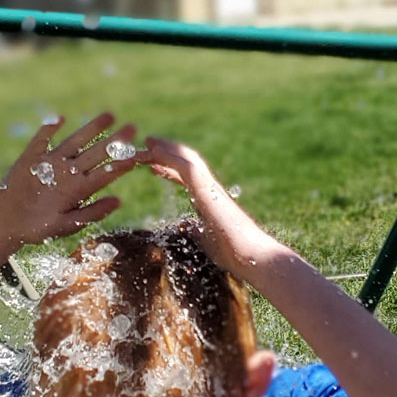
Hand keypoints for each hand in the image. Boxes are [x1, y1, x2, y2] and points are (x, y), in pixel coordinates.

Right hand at [0, 111, 142, 248]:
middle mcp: (69, 173)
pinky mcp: (32, 157)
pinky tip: (60, 119)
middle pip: (96, 153)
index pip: (105, 173)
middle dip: (113, 141)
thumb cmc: (38, 229)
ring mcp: (52, 163)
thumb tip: (119, 201)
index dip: (121, 163)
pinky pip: (41, 140)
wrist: (8, 224)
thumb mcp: (67, 225)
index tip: (137, 154)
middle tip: (133, 127)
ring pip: (75, 141)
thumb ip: (92, 213)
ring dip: (91, 128)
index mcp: (79, 189)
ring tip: (110, 116)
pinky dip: (49, 130)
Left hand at [142, 136, 284, 280]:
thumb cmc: (230, 252)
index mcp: (208, 198)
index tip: (153, 167)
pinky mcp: (206, 188)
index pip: (186, 177)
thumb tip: (185, 227)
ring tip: (148, 142)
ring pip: (185, 157)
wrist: (249, 254)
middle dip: (166, 152)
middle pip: (186, 161)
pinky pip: (183, 165)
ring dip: (165, 149)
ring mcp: (209, 185)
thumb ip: (194, 230)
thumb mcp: (204, 239)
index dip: (169, 169)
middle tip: (148, 144)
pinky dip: (167, 156)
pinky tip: (152, 152)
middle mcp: (209, 187)